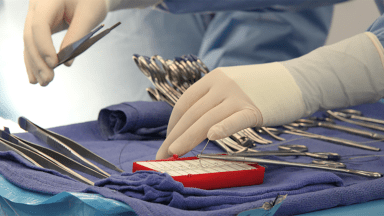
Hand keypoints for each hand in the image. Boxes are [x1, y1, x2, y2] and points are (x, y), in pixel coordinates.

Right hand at [23, 0, 107, 85]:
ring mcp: (35, 16)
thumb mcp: (90, 15)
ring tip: (43, 83)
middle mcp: (36, 7)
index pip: (39, 25)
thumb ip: (77, 36)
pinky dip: (35, 59)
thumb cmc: (92, 1)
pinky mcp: (39, 25)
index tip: (54, 63)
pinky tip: (35, 76)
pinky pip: (33, 44)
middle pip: (30, 36)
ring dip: (35, 64)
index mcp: (48, 0)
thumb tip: (65, 62)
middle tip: (48, 80)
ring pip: (29, 42)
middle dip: (38, 60)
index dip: (44, 46)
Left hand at [156, 32, 383, 158]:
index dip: (173, 123)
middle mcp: (222, 84)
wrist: (297, 79)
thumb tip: (195, 121)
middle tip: (164, 153)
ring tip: (175, 153)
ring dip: (188, 137)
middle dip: (175, 135)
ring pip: (207, 119)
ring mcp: (238, 95)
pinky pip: (235, 119)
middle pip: (192, 113)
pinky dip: (223, 128)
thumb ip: (215, 98)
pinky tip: (212, 137)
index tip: (169, 138)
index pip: (185, 102)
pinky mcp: (255, 108)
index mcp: (214, 78)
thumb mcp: (233, 84)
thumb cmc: (263, 87)